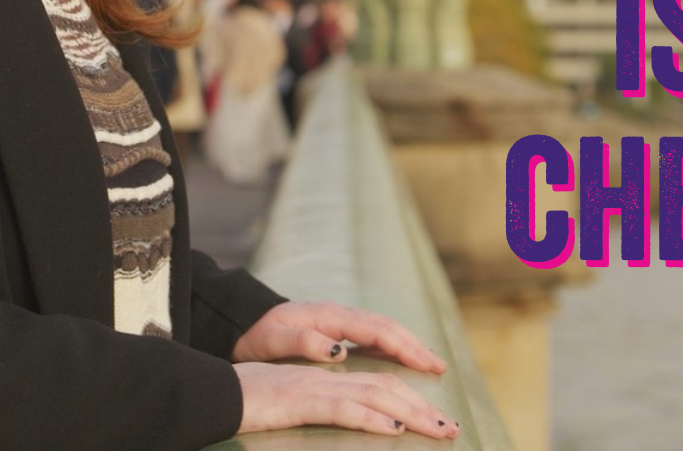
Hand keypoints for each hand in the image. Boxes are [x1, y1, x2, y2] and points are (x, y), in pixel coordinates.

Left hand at [232, 300, 448, 374]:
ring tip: (431, 363)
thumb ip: (304, 341)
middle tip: (441, 367)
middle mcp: (339, 314)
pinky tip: (401, 358)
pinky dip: (392, 345)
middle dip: (416, 346)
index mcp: (329, 316)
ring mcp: (339, 320)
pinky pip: (372, 335)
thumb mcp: (274, 339)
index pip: (376, 330)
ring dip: (408, 344)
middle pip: (387, 327)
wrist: (242, 320)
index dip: (404, 346)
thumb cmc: (256, 333)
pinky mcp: (336, 328)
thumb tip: (337, 350)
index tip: (426, 363)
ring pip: (383, 329)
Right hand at [235, 362, 459, 438]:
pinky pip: (342, 408)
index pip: (378, 380)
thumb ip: (322, 406)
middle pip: (386, 385)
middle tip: (451, 428)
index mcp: (327, 376)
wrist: (212, 391)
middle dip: (423, 407)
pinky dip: (370, 417)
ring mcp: (315, 387)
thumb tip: (356, 417)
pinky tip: (391, 427)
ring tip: (437, 430)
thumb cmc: (248, 401)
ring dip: (411, 413)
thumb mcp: (291, 404)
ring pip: (374, 394)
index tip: (435, 415)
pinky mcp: (300, 402)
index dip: (410, 394)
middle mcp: (327, 376)